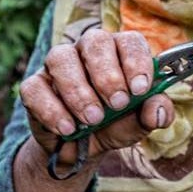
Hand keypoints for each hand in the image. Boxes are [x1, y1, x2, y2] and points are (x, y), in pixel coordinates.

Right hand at [19, 29, 174, 167]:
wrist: (81, 150)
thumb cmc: (114, 125)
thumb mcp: (139, 123)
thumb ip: (155, 113)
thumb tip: (157, 108)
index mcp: (119, 52)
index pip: (129, 41)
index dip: (136, 62)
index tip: (140, 89)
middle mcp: (87, 50)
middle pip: (95, 41)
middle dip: (107, 74)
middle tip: (117, 103)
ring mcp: (58, 65)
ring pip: (61, 58)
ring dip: (79, 91)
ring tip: (92, 120)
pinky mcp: (35, 85)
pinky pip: (35, 88)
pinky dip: (51, 109)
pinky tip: (67, 128)